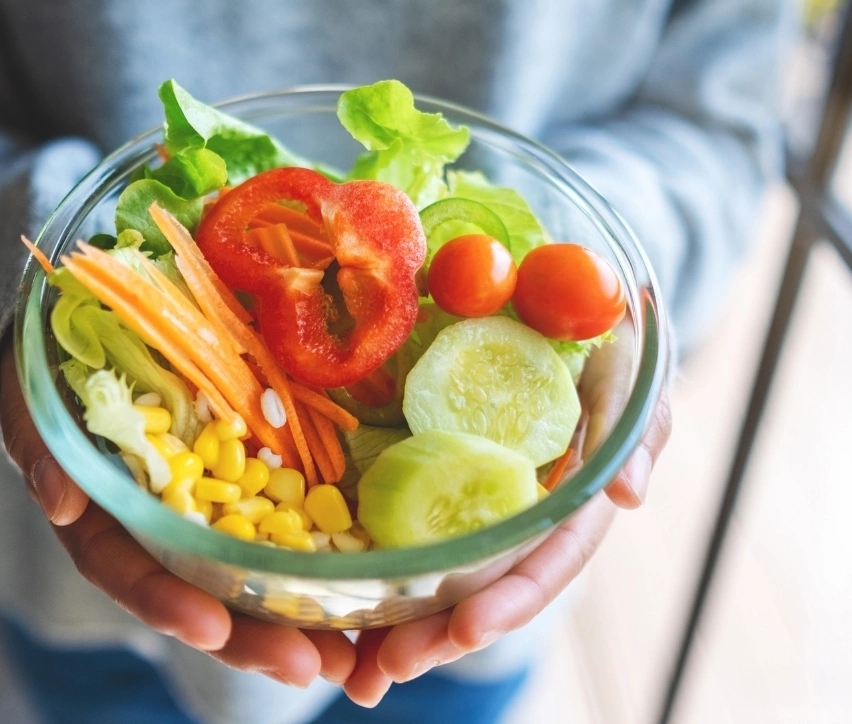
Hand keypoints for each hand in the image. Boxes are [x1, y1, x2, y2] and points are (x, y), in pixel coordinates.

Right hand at [0, 336, 355, 686]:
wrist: (97, 328)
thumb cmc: (55, 371)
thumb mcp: (35, 397)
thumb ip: (39, 446)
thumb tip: (60, 504)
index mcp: (107, 517)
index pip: (131, 570)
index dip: (167, 603)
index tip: (211, 627)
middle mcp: (162, 526)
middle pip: (205, 592)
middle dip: (254, 636)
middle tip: (308, 667)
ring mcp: (210, 504)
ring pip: (252, 571)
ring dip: (299, 617)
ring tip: (350, 654)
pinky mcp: (250, 473)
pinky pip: (286, 517)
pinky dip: (322, 553)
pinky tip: (363, 579)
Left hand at [344, 324, 671, 705]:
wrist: (558, 300)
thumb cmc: (603, 339)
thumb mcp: (634, 373)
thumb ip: (639, 428)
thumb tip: (631, 495)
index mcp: (566, 498)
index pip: (544, 558)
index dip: (510, 599)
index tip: (466, 632)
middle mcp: (516, 508)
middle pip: (480, 584)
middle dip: (437, 634)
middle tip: (383, 672)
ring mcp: (469, 493)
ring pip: (434, 569)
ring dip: (395, 622)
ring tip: (351, 668)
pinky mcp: (427, 469)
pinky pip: (394, 517)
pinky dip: (367, 562)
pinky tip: (332, 606)